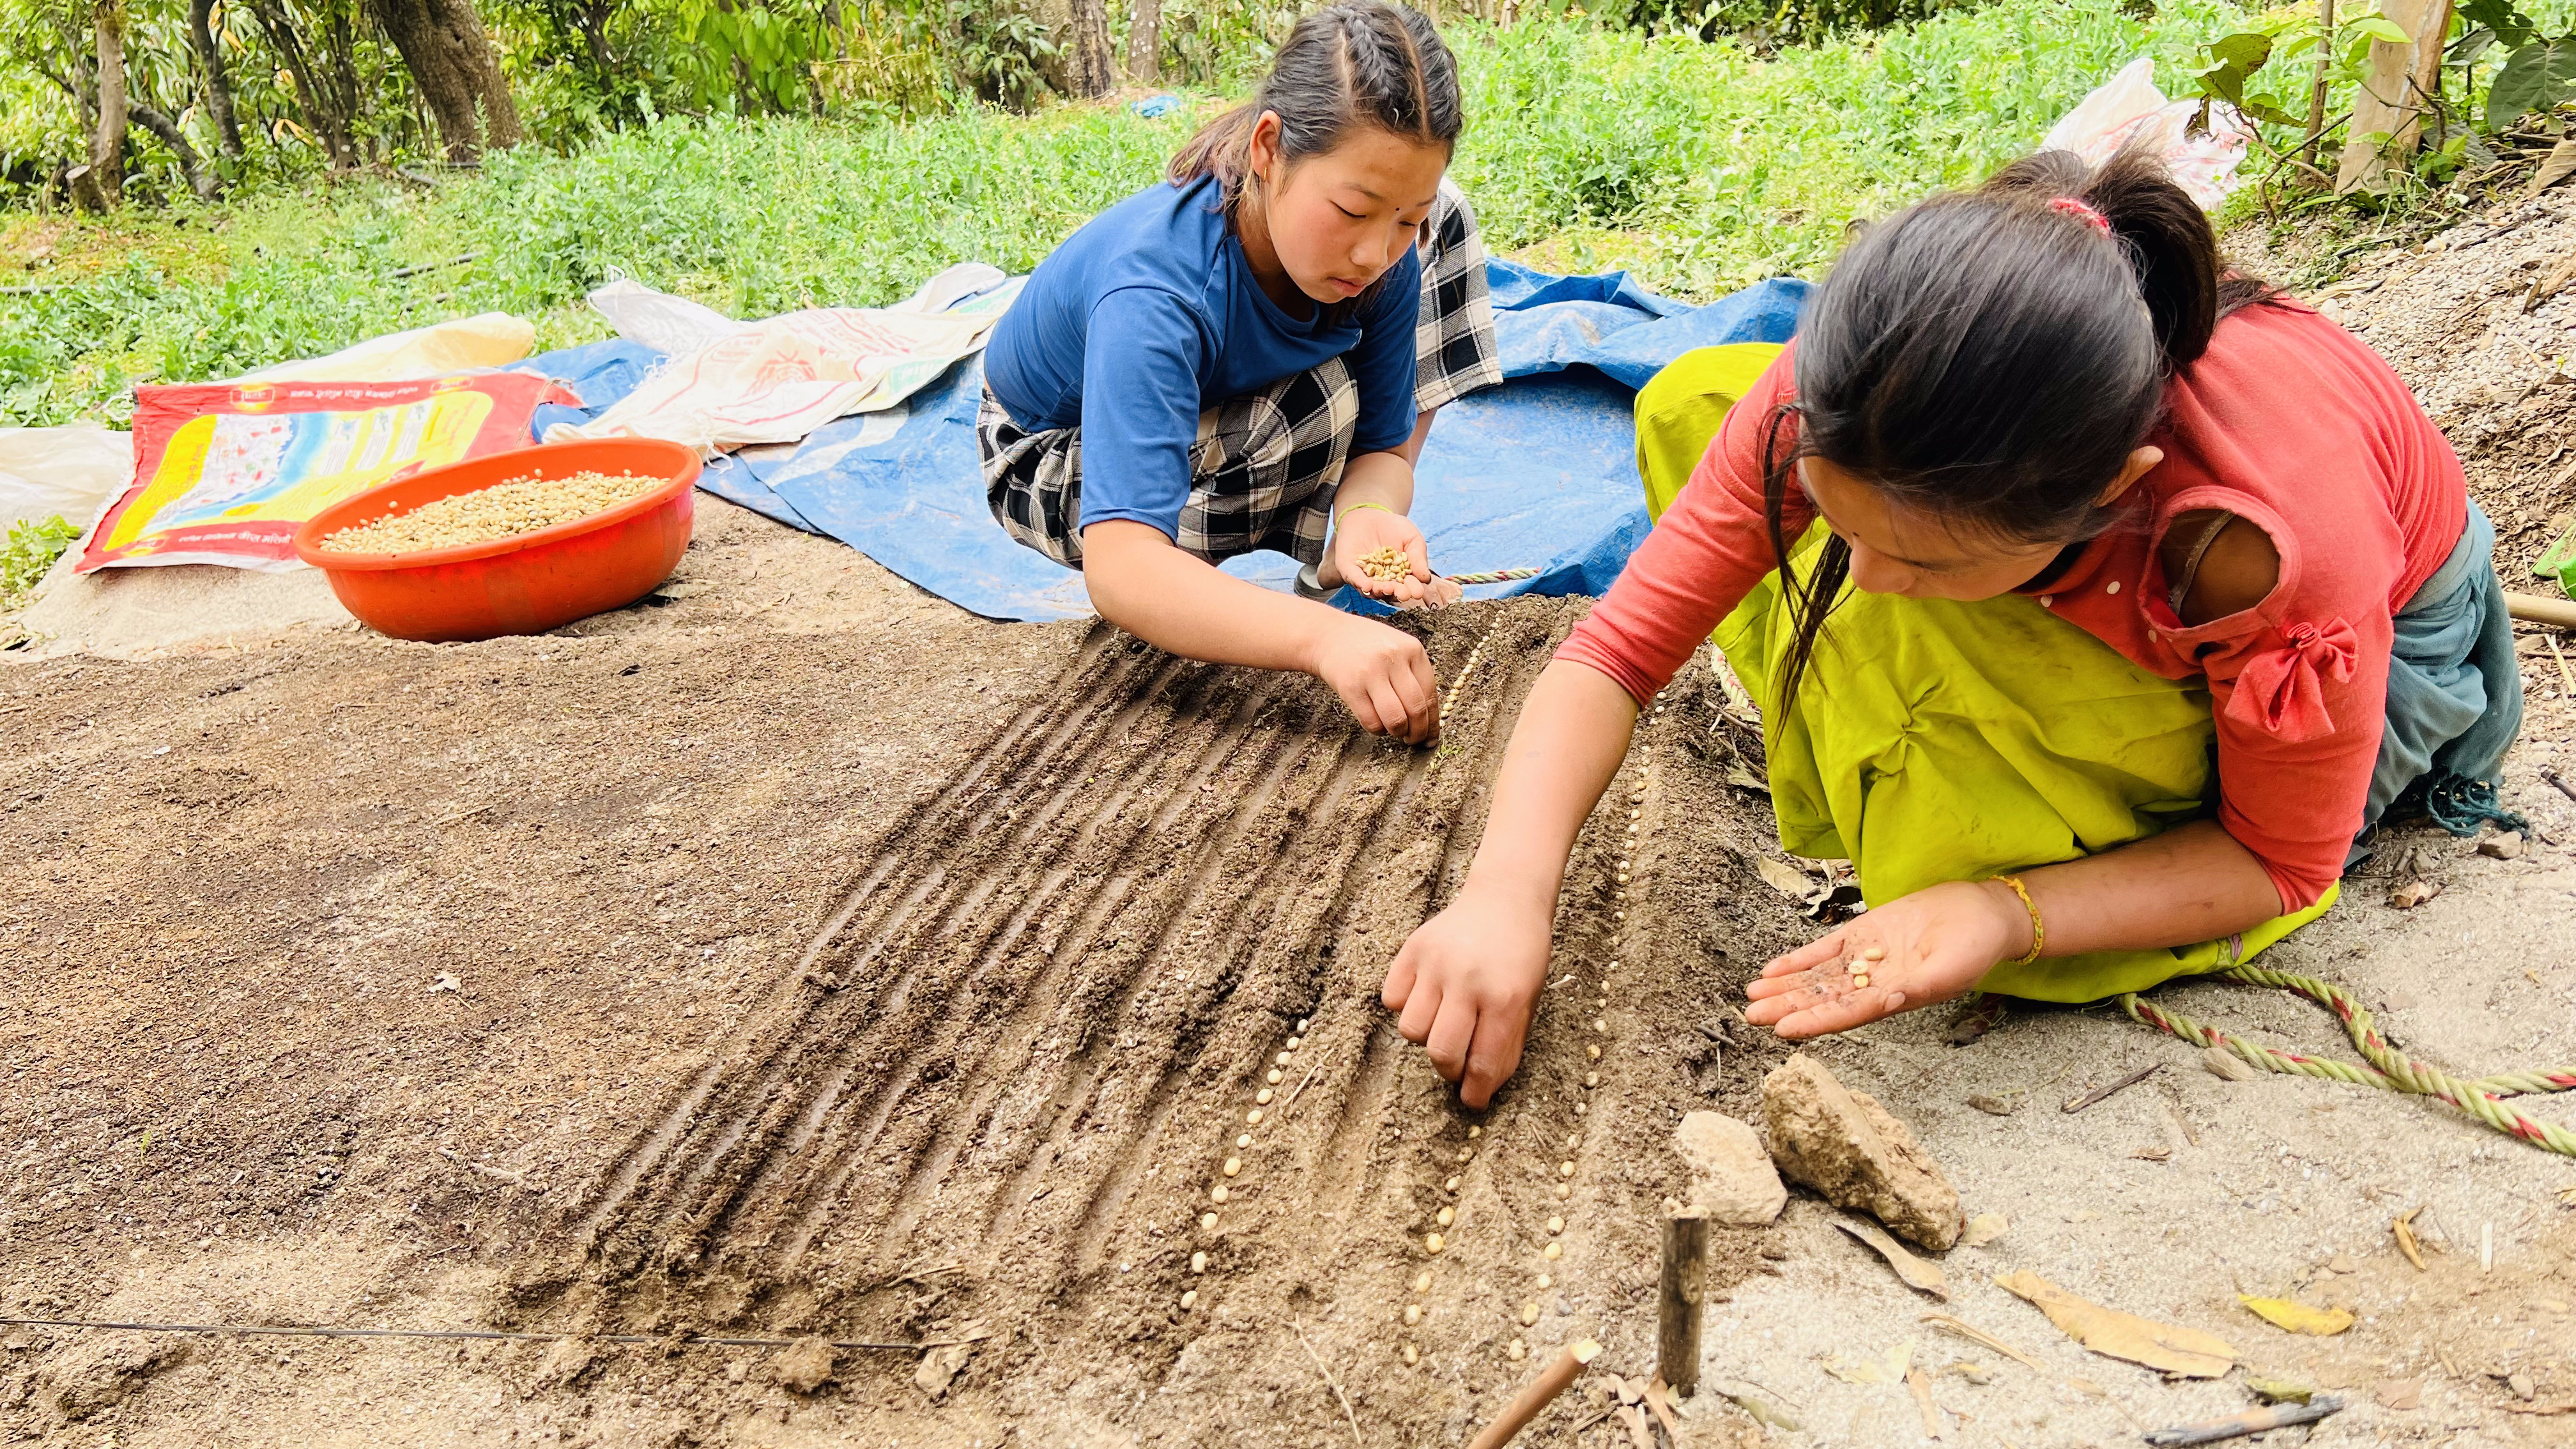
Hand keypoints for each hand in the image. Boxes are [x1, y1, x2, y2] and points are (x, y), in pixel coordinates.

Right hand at [1308, 613, 1438, 742]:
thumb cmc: (1368, 646)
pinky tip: (1377, 724)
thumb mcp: (1398, 649)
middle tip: (1414, 740)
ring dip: (1398, 733)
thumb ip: (1414, 675)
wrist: (1328, 635)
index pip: (1430, 695)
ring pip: (1395, 719)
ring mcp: (1371, 673)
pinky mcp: (1350, 688)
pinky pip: (1371, 721)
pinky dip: (1378, 730)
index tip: (1431, 737)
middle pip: (1416, 709)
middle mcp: (1393, 660)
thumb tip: (1429, 718)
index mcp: (1412, 650)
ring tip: (1396, 732)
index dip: (1432, 722)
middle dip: (1418, 732)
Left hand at [1327, 505, 1443, 607]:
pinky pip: (1354, 579)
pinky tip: (1367, 585)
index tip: (1418, 592)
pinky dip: (1360, 583)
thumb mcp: (1412, 538)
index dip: (1413, 590)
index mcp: (1400, 576)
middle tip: (1404, 594)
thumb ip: (1418, 556)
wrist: (1369, 514)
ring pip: (1372, 589)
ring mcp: (1365, 577)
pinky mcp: (1349, 570)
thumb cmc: (1394, 528)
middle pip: (1390, 591)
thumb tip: (1425, 578)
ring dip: (1380, 591)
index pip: (1407, 586)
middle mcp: (1382, 580)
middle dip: (1397, 593)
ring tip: (1388, 589)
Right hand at [1383, 881, 1552, 1107]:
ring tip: (1443, 1020)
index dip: (1476, 1093)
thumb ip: (1507, 1045)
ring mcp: (1435, 963)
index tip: (1472, 1101)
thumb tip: (1480, 1087)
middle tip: (1457, 1061)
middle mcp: (1467, 981)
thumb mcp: (1528, 1001)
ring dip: (1426, 1035)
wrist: (1505, 899)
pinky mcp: (1412, 950)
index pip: (1482, 1063)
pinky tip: (1428, 995)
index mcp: (1504, 998)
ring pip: (1410, 1029)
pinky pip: (1393, 999)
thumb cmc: (1522, 956)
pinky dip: (1406, 1005)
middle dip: (1448, 1069)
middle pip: (1440, 1052)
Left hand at [1743, 879, 2028, 1038]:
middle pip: (1823, 998)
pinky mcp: (1864, 933)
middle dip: (1787, 1007)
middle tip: (1750, 1015)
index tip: (1784, 1030)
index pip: (1847, 1014)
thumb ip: (1919, 987)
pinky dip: (1799, 959)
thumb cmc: (1975, 946)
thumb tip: (1888, 1001)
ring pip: (1818, 976)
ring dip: (1785, 986)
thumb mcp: (1952, 969)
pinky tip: (1774, 968)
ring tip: (1752, 994)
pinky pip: (1825, 949)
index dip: (1815, 1022)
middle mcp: (1875, 982)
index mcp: (1896, 998)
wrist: (1983, 911)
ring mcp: (1867, 958)